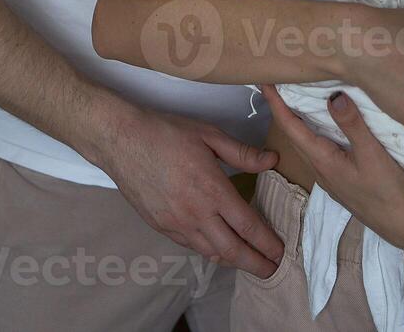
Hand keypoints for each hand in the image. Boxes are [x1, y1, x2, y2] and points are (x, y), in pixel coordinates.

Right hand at [96, 106, 284, 276]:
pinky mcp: (161, 226)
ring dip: (233, 260)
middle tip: (272, 270)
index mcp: (212, 189)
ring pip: (211, 253)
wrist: (121, 141)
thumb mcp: (209, 135)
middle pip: (232, 250)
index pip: (248, 226)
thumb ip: (242, 153)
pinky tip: (217, 246)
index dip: (268, 243)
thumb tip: (272, 161)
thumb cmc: (166, 133)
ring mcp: (176, 223)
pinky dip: (209, 250)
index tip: (281, 252)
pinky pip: (191, 246)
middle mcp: (196, 213)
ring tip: (248, 260)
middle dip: (256, 264)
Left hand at [260, 85, 403, 251]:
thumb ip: (353, 125)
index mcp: (322, 159)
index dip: (276, 103)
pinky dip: (315, 132)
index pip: (291, 126)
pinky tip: (324, 126)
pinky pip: (320, 149)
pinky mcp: (342, 179)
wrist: (402, 226)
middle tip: (277, 83)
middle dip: (283, 108)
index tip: (263, 82)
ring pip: (306, 142)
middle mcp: (320, 168)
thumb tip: (333, 96)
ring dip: (298, 120)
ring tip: (296, 99)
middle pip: (294, 133)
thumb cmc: (388, 191)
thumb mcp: (372, 154)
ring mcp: (330, 176)